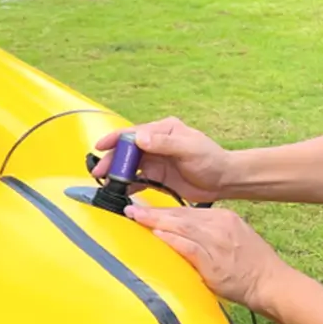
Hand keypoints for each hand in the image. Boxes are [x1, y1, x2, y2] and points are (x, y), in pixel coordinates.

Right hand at [92, 116, 230, 202]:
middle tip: (99, 172)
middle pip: (127, 151)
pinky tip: (120, 193)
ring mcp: (154, 161)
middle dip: (112, 161)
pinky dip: (127, 186)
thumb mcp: (189, 148)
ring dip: (117, 174)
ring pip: (129, 167)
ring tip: (105, 184)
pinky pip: (136, 181)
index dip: (115, 139)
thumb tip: (139, 138)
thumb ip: (164, 143)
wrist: (223, 180)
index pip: (133, 133)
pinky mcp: (156, 177)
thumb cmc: (211, 160)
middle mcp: (155, 144)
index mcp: (163, 130)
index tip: (101, 146)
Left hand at [124, 204, 288, 311]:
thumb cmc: (250, 265)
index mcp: (222, 218)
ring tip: (136, 218)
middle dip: (153, 212)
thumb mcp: (231, 238)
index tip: (142, 208)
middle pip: (180, 215)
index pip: (186, 211)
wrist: (271, 283)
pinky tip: (157, 236)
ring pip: (181, 227)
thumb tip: (178, 233)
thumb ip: (206, 234)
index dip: (162, 209)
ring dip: (156, 222)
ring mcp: (217, 242)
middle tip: (131, 210)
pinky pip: (188, 247)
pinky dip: (172, 240)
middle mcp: (219, 225)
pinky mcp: (214, 261)